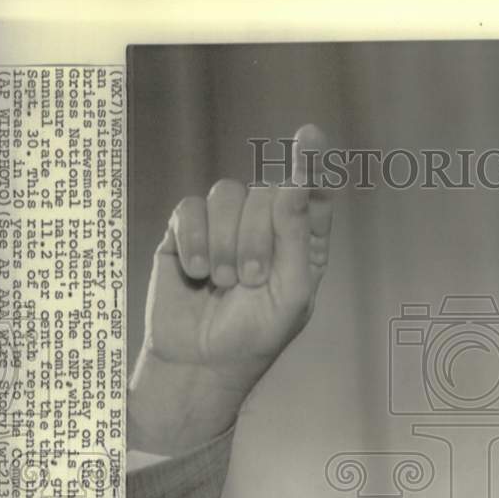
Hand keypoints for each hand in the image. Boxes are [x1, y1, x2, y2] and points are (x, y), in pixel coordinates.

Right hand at [128, 124, 332, 453]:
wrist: (200, 362)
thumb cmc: (255, 335)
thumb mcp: (290, 294)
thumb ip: (295, 238)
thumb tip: (296, 183)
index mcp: (301, 241)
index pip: (313, 192)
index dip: (311, 163)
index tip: (308, 135)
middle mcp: (266, 226)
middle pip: (266, 192)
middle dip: (256, 239)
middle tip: (249, 281)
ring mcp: (225, 226)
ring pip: (228, 194)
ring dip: (226, 243)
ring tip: (222, 283)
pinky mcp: (186, 232)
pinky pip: (190, 209)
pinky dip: (194, 241)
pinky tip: (195, 274)